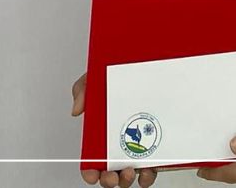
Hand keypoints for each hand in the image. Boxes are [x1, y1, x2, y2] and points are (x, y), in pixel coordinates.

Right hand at [72, 72, 157, 187]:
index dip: (91, 171)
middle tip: (113, 175)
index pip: (93, 159)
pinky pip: (155, 163)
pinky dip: (151, 172)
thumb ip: (84, 89)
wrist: (151, 59)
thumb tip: (77, 110)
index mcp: (104, 131)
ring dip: (130, 179)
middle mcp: (121, 140)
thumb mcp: (98, 76)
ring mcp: (140, 143)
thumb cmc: (121, 73)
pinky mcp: (158, 142)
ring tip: (132, 172)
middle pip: (112, 170)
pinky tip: (149, 170)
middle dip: (110, 179)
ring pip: (133, 171)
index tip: (92, 175)